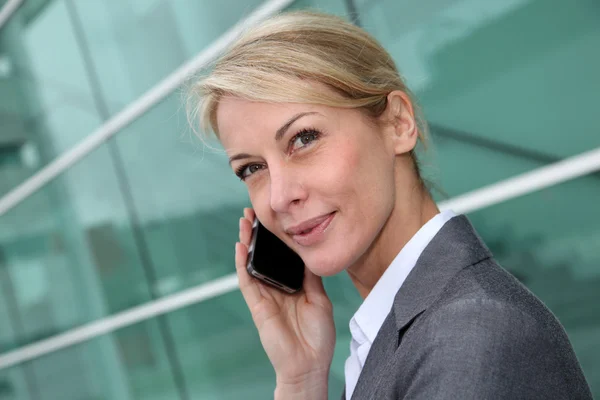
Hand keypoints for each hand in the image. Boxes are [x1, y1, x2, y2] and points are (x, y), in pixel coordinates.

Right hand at [236, 208, 334, 395]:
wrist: (309, 363)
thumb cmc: (317, 336)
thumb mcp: (320, 299)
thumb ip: (310, 277)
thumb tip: (308, 255)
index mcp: (292, 285)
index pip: (281, 256)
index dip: (276, 238)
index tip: (275, 218)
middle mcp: (276, 287)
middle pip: (263, 256)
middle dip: (257, 234)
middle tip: (252, 212)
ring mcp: (265, 295)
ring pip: (252, 263)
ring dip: (246, 242)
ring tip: (244, 222)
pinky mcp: (257, 305)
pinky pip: (246, 281)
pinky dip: (242, 263)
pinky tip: (240, 247)